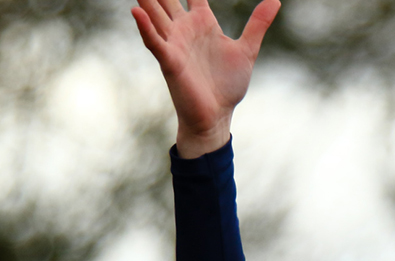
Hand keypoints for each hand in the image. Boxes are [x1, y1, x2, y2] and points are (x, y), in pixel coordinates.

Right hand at [131, 0, 280, 157]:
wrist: (217, 115)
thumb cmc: (227, 85)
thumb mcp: (247, 49)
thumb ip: (258, 24)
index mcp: (203, 22)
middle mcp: (184, 29)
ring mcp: (175, 43)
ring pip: (156, 13)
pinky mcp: (170, 61)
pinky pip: (154, 41)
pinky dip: (145, 27)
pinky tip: (136, 11)